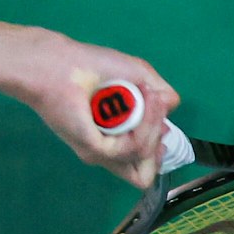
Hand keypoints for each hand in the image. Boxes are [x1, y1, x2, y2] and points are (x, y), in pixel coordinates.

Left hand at [11, 30, 180, 188]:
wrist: (63, 62)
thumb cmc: (93, 65)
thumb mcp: (137, 75)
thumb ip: (160, 94)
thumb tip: (170, 107)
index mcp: (113, 140)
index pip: (142, 167)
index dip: (158, 149)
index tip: (160, 120)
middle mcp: (107, 151)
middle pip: (146, 171)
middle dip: (158, 138)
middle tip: (153, 106)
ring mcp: (100, 152)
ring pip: (145, 161)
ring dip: (155, 124)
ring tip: (148, 94)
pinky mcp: (95, 149)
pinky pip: (134, 149)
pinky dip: (147, 123)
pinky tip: (143, 98)